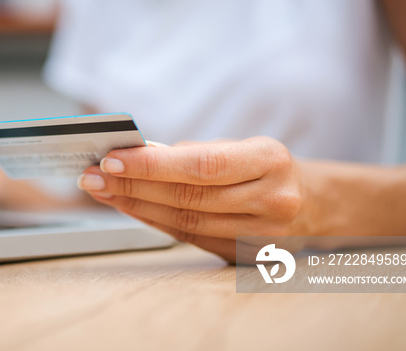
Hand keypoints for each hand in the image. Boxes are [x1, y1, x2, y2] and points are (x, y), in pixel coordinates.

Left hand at [77, 137, 309, 262]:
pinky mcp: (247, 257)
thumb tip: (134, 158)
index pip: (202, 165)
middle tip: (92, 178)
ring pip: (186, 223)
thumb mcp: (239, 147)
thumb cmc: (265, 167)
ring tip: (104, 192)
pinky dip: (156, 222)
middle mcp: (272, 200)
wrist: (313, 203)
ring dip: (136, 207)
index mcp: (270, 160)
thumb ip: (191, 153)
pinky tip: (130, 209)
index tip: (111, 159)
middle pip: (188, 197)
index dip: (152, 165)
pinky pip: (191, 239)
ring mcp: (262, 235)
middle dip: (132, 186)